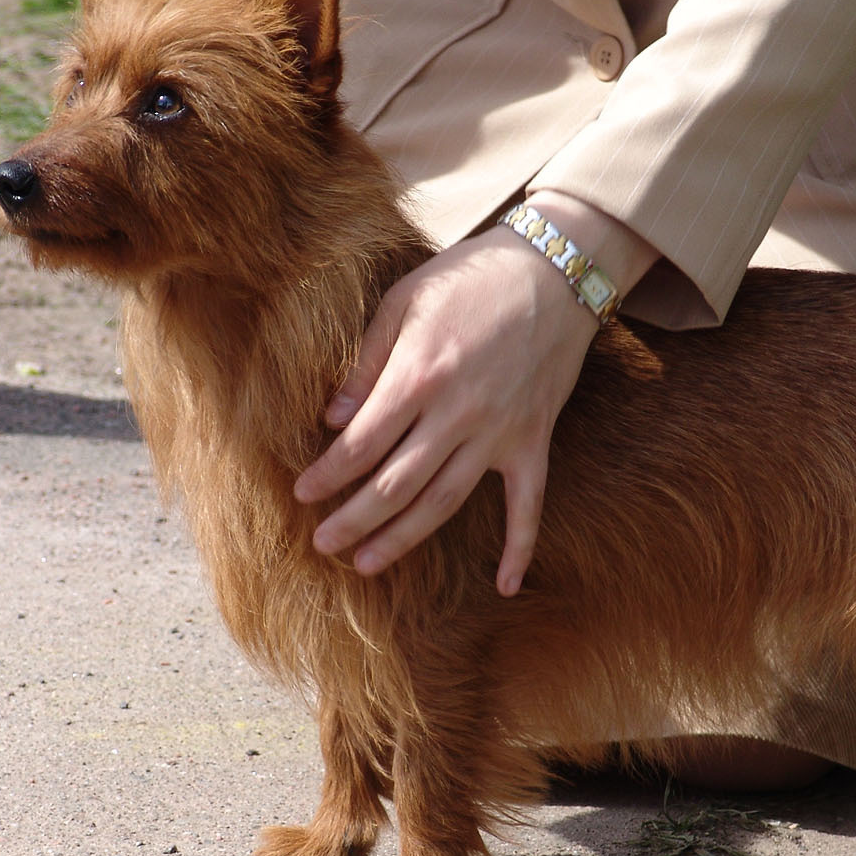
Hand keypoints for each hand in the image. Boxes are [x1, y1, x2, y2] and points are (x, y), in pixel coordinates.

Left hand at [294, 192, 657, 595]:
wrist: (554, 269)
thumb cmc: (469, 278)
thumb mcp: (403, 302)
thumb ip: (365, 364)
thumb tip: (331, 420)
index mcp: (418, 376)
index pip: (360, 444)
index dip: (327, 475)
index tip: (300, 493)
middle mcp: (457, 413)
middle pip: (395, 485)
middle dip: (353, 520)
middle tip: (322, 545)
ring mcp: (499, 432)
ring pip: (444, 503)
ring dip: (404, 539)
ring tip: (368, 564)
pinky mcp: (533, 440)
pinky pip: (528, 505)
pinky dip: (519, 547)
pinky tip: (504, 585)